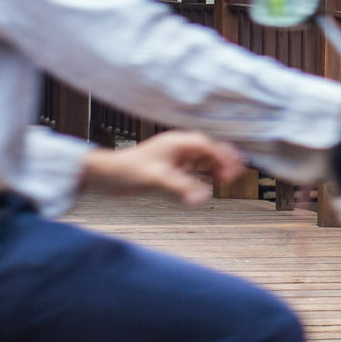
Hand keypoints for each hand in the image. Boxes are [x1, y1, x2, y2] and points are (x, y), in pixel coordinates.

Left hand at [82, 131, 244, 204]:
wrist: (105, 174)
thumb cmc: (127, 171)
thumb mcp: (156, 179)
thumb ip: (181, 188)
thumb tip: (203, 198)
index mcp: (178, 143)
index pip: (209, 147)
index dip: (224, 159)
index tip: (231, 174)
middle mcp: (178, 146)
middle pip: (210, 150)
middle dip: (224, 160)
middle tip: (235, 176)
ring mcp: (174, 156)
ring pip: (202, 158)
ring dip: (215, 167)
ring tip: (227, 179)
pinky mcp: (169, 166)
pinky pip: (192, 168)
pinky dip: (203, 174)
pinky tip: (207, 183)